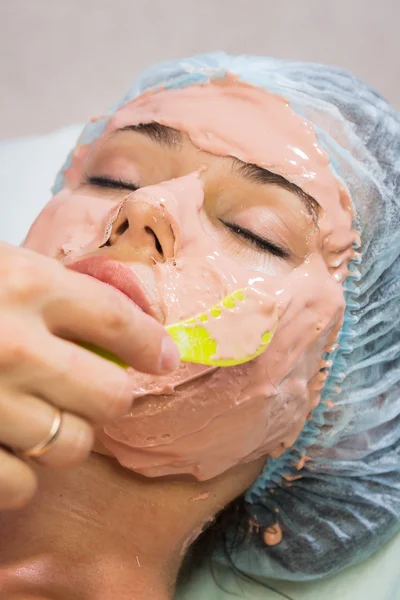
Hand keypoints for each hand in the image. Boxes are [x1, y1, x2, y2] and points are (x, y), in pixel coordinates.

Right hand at [0, 242, 178, 509]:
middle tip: (102, 391)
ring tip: (43, 417)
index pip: (119, 321)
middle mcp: (13, 345)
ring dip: (66, 435)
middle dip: (114, 397)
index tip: (164, 357)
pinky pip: (21, 485)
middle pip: (111, 395)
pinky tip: (9, 449)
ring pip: (71, 445)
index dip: (151, 343)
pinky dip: (23, 474)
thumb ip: (48, 290)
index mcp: (25, 284)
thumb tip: (121, 322)